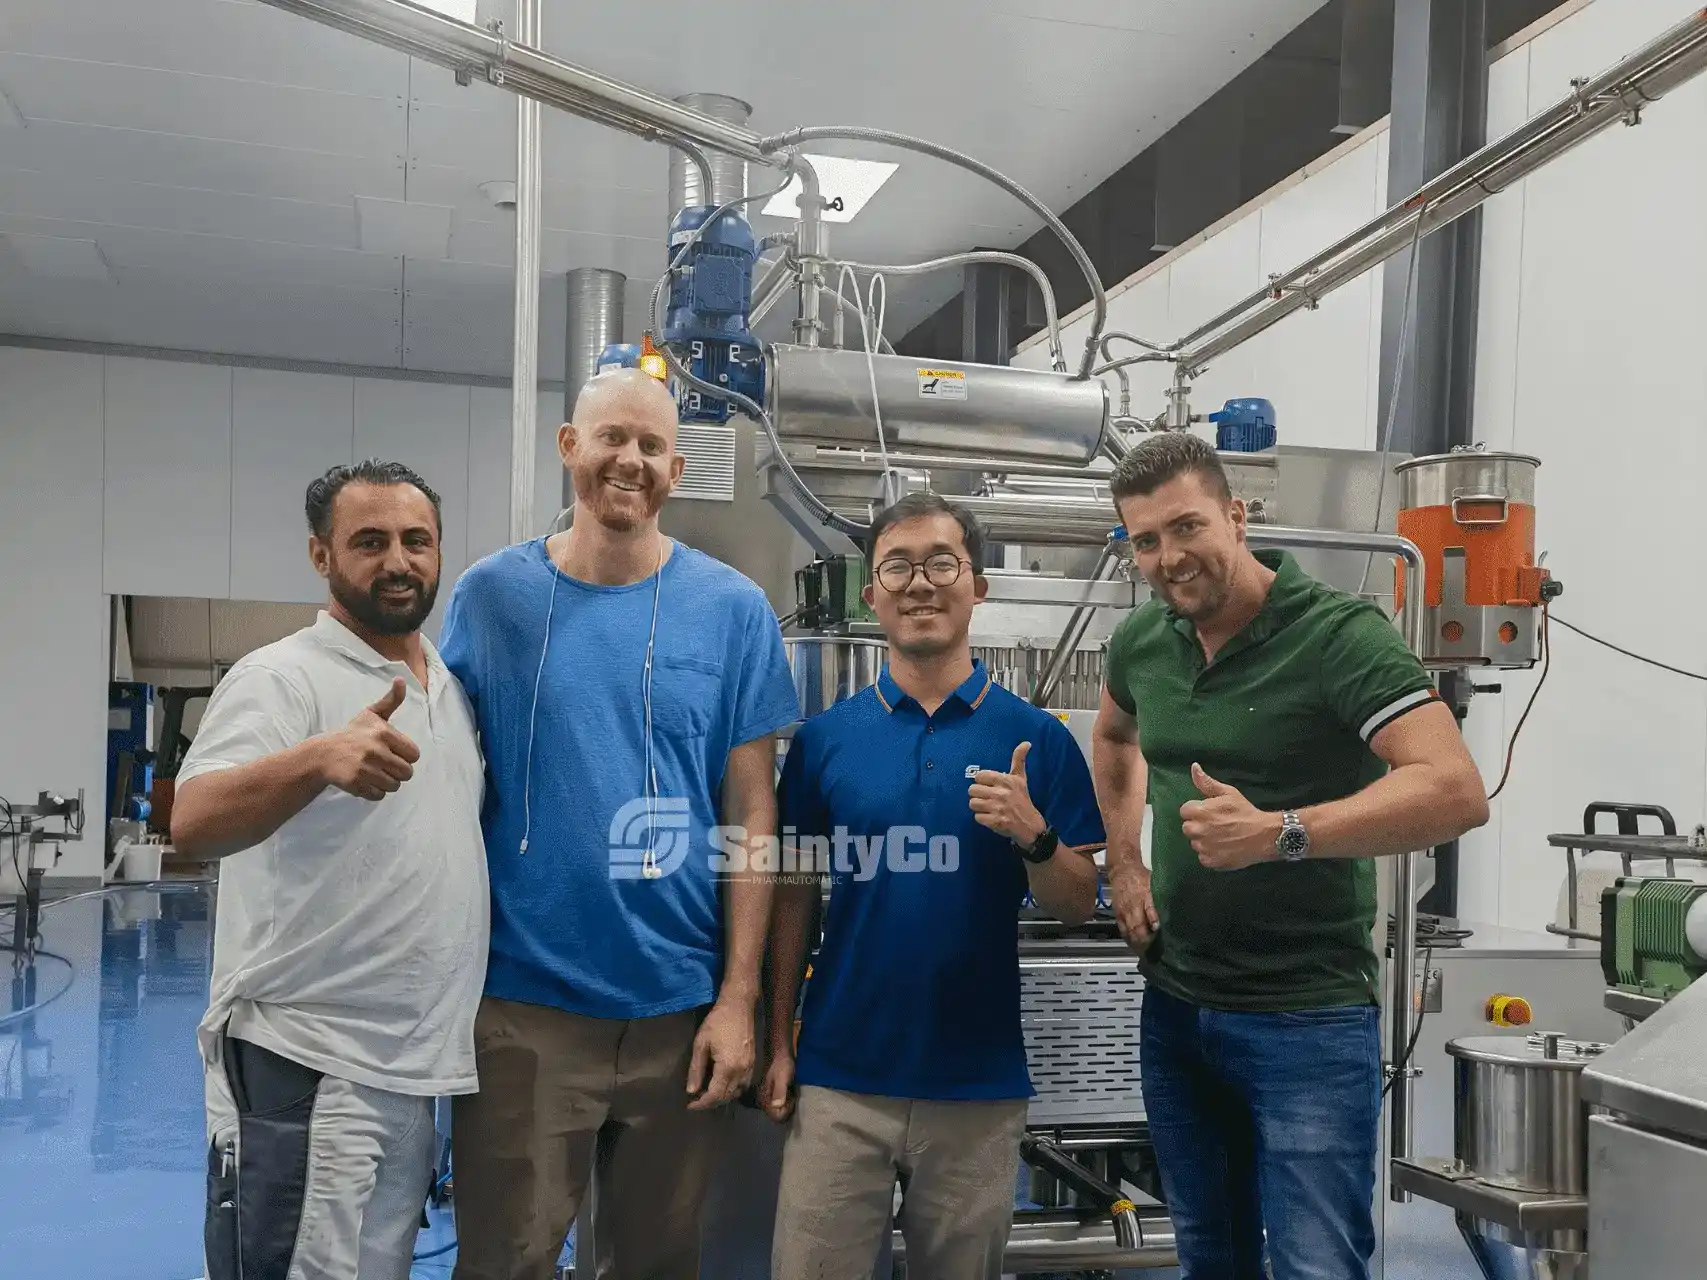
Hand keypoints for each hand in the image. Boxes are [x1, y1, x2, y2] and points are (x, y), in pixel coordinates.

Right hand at [318, 678, 420, 801]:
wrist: (322, 754)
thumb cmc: (352, 734)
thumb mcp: (372, 714)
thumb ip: (391, 700)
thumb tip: (401, 680)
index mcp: (384, 733)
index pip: (414, 755)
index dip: (405, 756)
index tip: (393, 752)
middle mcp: (376, 750)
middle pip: (407, 773)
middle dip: (397, 771)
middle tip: (383, 765)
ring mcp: (365, 768)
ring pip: (394, 786)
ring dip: (386, 782)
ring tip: (373, 772)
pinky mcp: (356, 783)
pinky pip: (379, 796)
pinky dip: (374, 792)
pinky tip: (364, 781)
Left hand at [686, 997, 755, 1110]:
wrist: (739, 1006)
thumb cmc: (717, 1022)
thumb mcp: (701, 1043)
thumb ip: (696, 1069)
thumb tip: (691, 1091)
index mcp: (728, 1068)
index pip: (715, 1095)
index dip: (701, 1104)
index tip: (689, 1105)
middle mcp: (742, 1072)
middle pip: (726, 1097)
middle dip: (710, 1103)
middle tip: (696, 1101)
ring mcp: (750, 1068)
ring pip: (737, 1093)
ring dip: (722, 1097)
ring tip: (708, 1094)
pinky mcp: (753, 1063)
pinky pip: (744, 1085)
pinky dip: (733, 1090)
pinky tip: (723, 1084)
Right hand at [759, 1042, 796, 1122]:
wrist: (780, 1052)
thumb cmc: (782, 1064)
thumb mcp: (782, 1077)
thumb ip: (780, 1091)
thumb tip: (777, 1106)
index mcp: (764, 1098)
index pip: (777, 1117)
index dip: (787, 1110)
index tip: (791, 1098)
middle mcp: (762, 1101)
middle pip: (777, 1115)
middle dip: (787, 1108)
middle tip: (791, 1094)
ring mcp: (766, 1098)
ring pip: (778, 1110)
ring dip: (786, 1103)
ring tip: (790, 1091)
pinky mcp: (770, 1094)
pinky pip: (778, 1104)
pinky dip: (785, 1100)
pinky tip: (788, 1090)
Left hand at [969, 743, 1046, 846]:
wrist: (1030, 825)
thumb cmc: (1022, 799)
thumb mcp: (1021, 778)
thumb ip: (1019, 759)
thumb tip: (1026, 743)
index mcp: (1006, 780)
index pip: (979, 776)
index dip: (982, 782)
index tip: (990, 786)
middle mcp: (1001, 793)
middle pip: (972, 790)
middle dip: (978, 795)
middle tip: (988, 798)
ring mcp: (998, 808)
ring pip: (972, 803)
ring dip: (979, 807)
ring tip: (988, 808)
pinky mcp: (995, 822)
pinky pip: (977, 817)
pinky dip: (982, 818)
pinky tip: (991, 817)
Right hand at [1108, 865, 1158, 953]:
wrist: (1122, 871)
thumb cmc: (1142, 878)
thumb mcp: (1156, 883)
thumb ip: (1162, 898)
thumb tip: (1175, 911)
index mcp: (1146, 894)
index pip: (1150, 909)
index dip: (1154, 920)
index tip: (1159, 930)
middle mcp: (1134, 905)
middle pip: (1138, 926)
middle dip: (1147, 940)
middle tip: (1157, 951)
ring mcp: (1124, 911)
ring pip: (1131, 931)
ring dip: (1139, 944)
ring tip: (1148, 953)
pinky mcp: (1118, 915)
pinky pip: (1123, 931)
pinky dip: (1130, 941)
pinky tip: (1137, 947)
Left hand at [1179, 763, 1280, 870]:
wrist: (1264, 835)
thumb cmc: (1245, 812)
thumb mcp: (1228, 793)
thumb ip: (1207, 782)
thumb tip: (1194, 767)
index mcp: (1199, 812)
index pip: (1185, 811)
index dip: (1197, 811)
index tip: (1210, 813)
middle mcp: (1198, 830)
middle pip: (1187, 828)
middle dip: (1198, 825)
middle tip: (1216, 825)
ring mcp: (1203, 847)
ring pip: (1195, 843)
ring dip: (1204, 840)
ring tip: (1221, 837)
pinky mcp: (1210, 861)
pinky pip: (1203, 857)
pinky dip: (1211, 854)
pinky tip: (1223, 848)